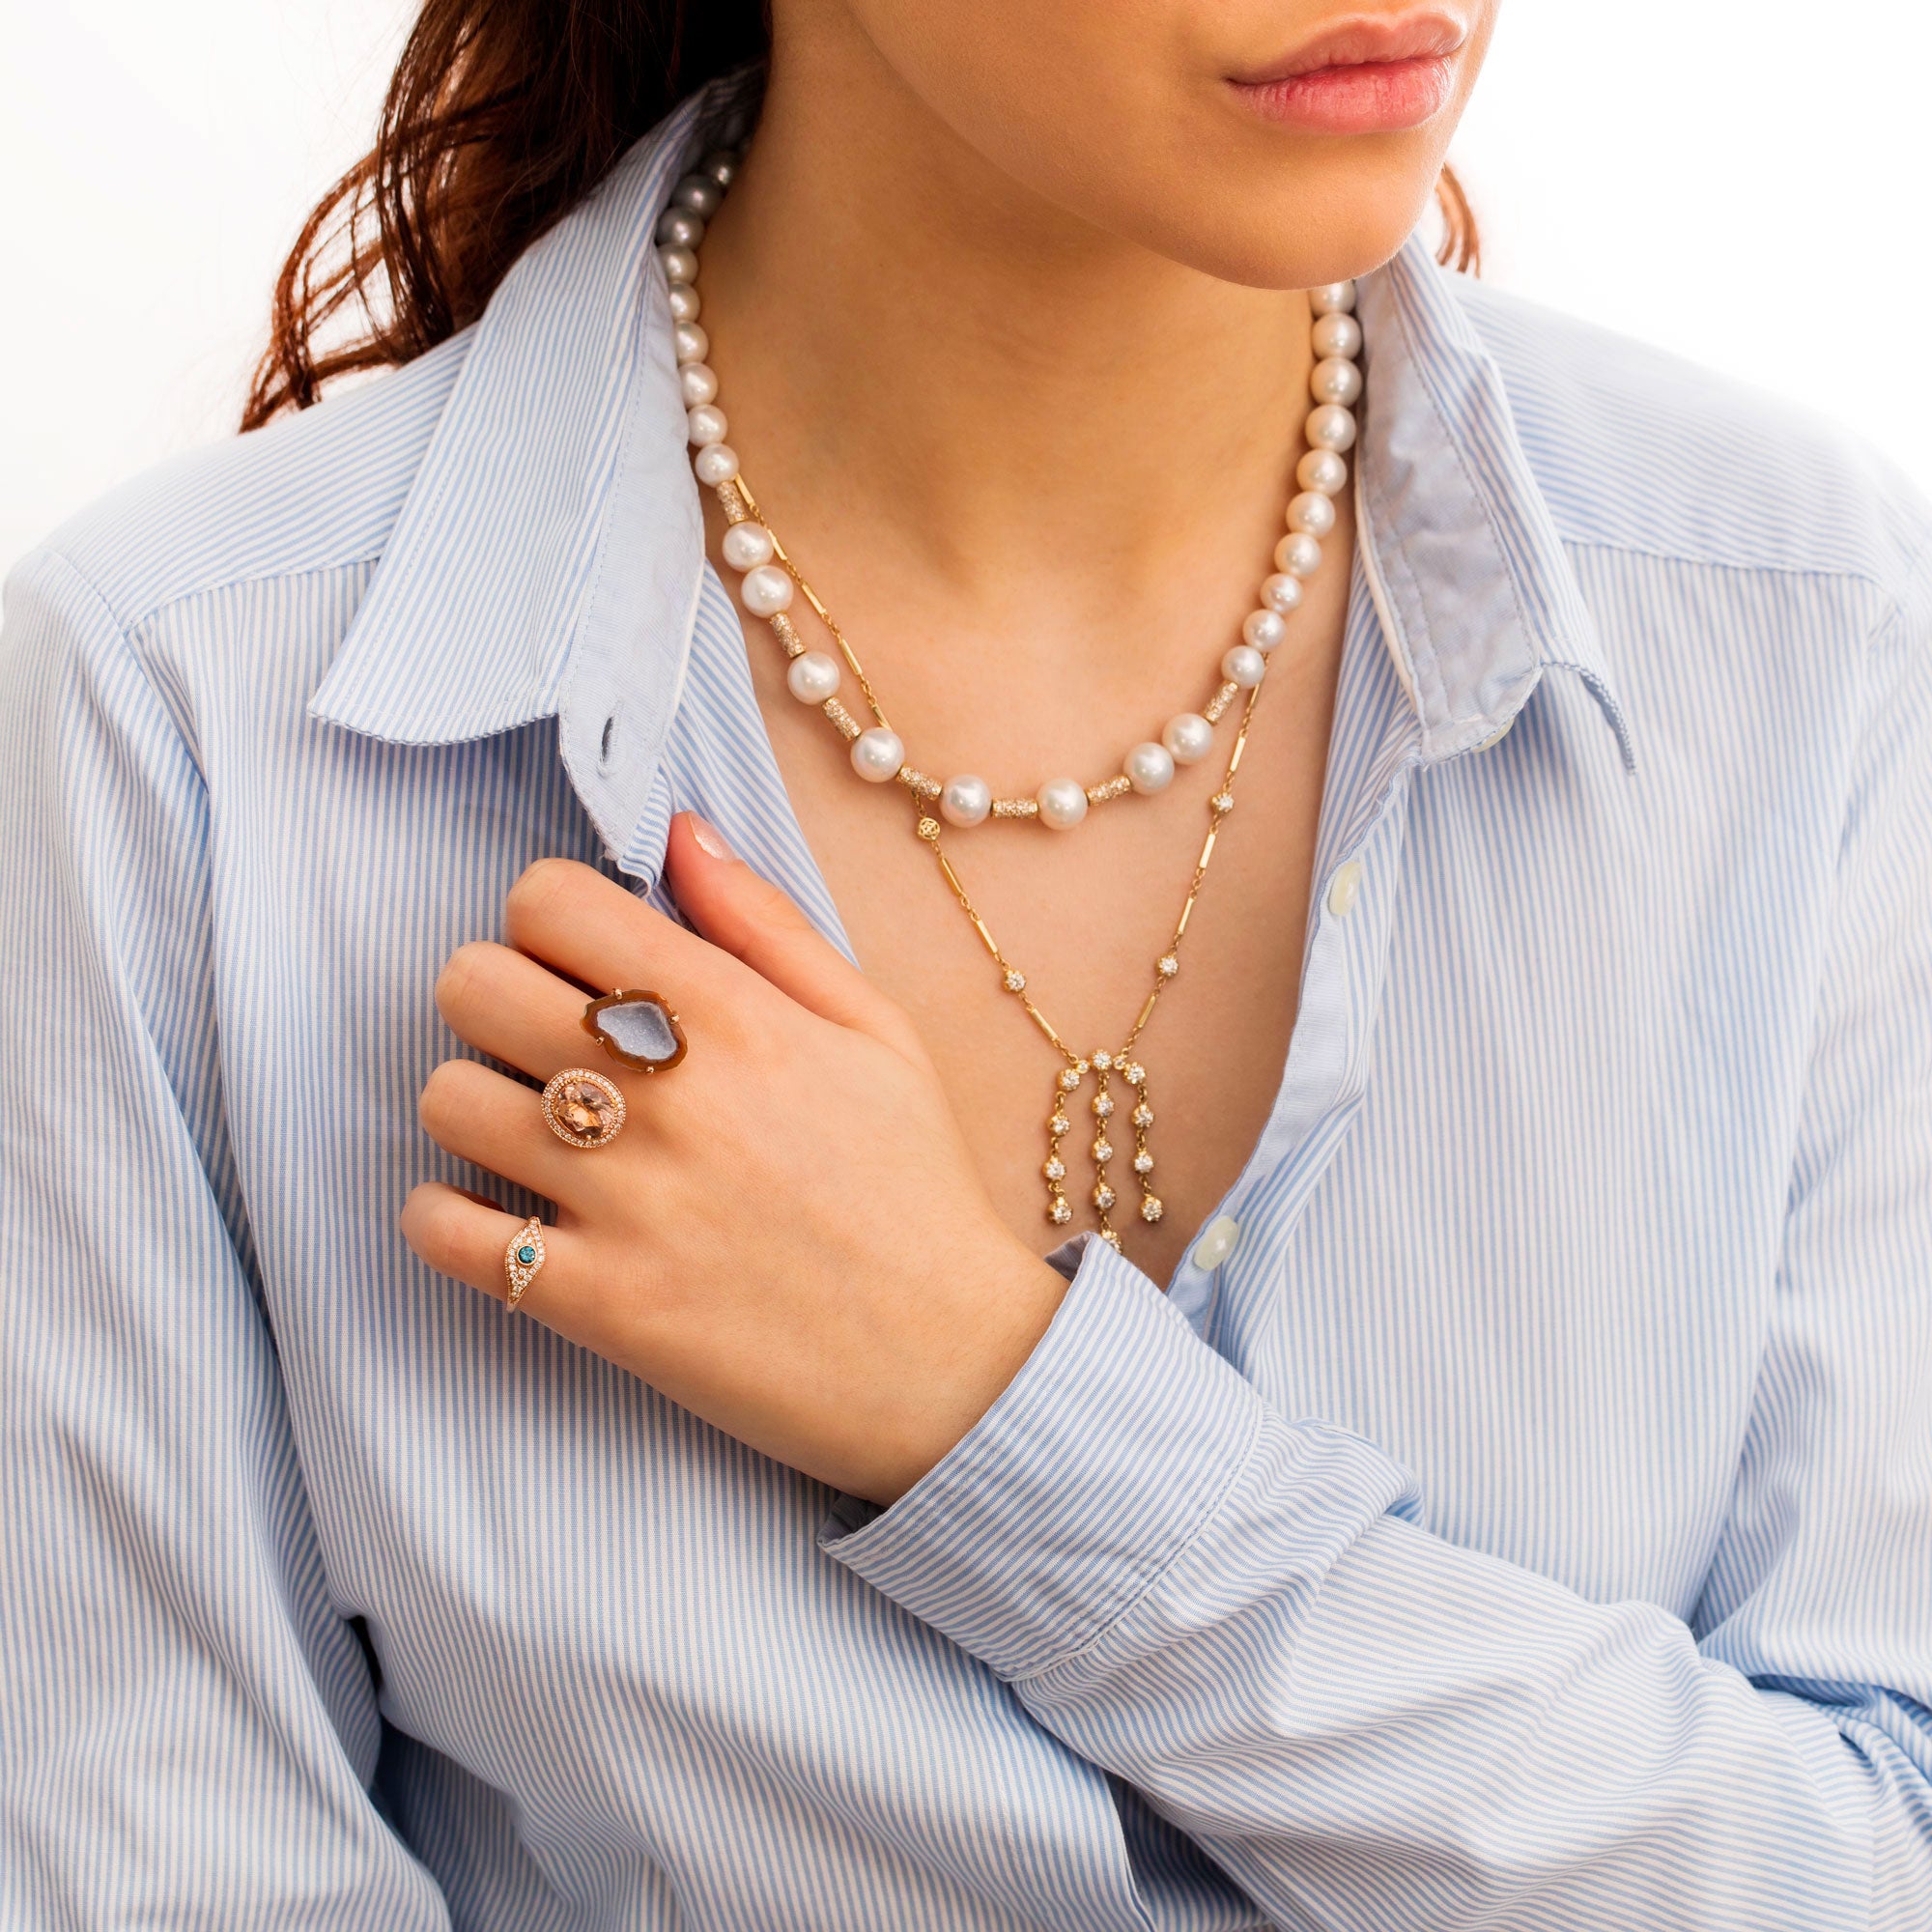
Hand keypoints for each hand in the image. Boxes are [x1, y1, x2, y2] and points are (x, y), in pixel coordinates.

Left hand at [400, 813, 1067, 1503]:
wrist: (950, 1361)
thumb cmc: (915, 1185)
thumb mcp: (875, 1028)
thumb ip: (768, 923)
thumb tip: (680, 829)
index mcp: (733, 1016)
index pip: (549, 900)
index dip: (547, 917)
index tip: (579, 959)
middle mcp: (665, 1095)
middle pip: (471, 983)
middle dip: (494, 997)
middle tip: (543, 1040)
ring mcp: (624, 1201)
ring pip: (445, 1098)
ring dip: (474, 1103)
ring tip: (533, 1130)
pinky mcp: (597, 1302)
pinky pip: (443, 1233)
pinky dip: (449, 1218)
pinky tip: (504, 1215)